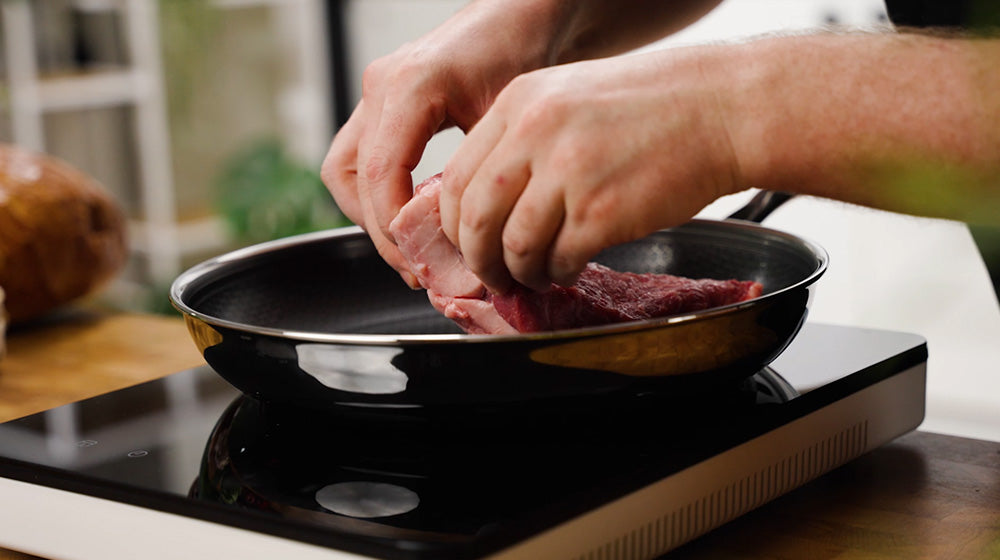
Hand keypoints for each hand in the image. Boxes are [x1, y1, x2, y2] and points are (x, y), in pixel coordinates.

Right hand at [320, 1, 559, 285]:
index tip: (421, 263)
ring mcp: (378, 93)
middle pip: (350, 177)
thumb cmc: (526, 53)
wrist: (526, 13)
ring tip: (413, 252)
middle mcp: (382, 87)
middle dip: (378, 230)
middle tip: (415, 268)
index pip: (380, 175)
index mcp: (409, 87)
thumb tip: (469, 246)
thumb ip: (477, 176)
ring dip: (372, 216)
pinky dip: (381, 196)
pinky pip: (363, 158)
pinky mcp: (385, 104)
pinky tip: (417, 221)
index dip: (394, 230)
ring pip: (347, 170)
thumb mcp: (508, 118)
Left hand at [439, 48, 744, 292]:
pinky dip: (559, 272)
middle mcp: (535, 133)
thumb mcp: (569, 98)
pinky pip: (560, 259)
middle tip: (493, 274)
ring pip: (513, 246)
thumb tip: (488, 203)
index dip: (455, 224)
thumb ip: (523, 141)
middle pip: (474, 216)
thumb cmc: (652, 107)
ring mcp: (568, 172)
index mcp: (519, 103)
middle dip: (478, 258)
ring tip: (537, 275)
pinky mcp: (602, 211)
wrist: (720, 109)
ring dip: (520, 272)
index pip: (456, 178)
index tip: (467, 242)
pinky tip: (571, 267)